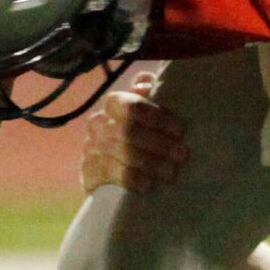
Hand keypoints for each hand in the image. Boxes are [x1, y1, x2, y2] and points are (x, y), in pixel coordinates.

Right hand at [81, 69, 186, 193]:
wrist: (111, 171)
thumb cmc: (139, 136)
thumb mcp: (147, 114)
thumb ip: (150, 95)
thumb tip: (145, 84)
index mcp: (113, 103)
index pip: (131, 106)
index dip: (156, 117)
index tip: (179, 131)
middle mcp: (98, 123)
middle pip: (128, 131)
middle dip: (158, 143)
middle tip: (181, 154)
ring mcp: (90, 147)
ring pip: (121, 153)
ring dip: (150, 163)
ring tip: (171, 173)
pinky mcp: (88, 172)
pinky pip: (110, 174)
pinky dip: (131, 178)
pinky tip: (148, 185)